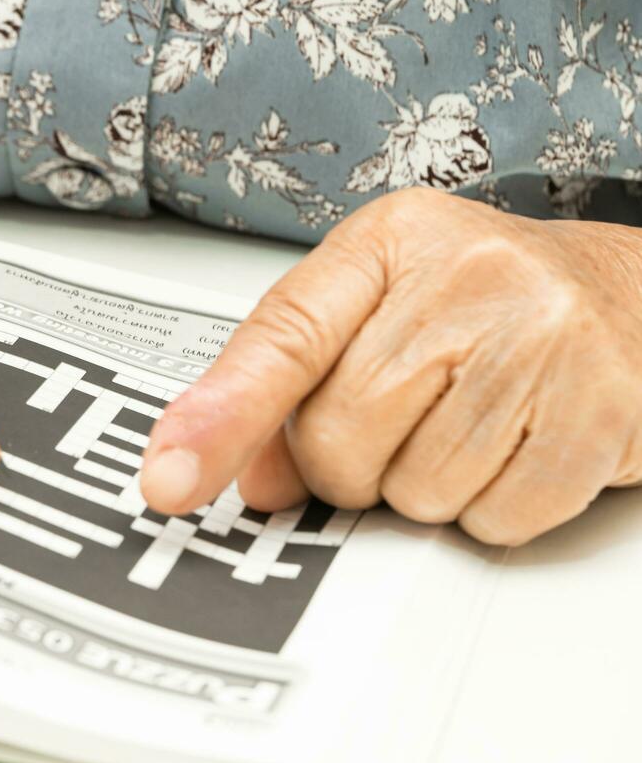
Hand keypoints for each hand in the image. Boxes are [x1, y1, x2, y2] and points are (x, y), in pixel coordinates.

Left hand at [139, 186, 641, 545]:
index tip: (168, 480)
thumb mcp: (374, 309)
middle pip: (338, 439)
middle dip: (351, 465)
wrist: (633, 297)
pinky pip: (495, 519)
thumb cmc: (483, 303)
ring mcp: (543, 341)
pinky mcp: (603, 412)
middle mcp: (468, 277)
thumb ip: (291, 385)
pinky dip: (493, 511)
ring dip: (425, 490)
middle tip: (401, 425)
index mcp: (388, 243)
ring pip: (415, 492)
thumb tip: (249, 479)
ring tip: (466, 426)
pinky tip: (516, 450)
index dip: (222, 416)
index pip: (284, 338)